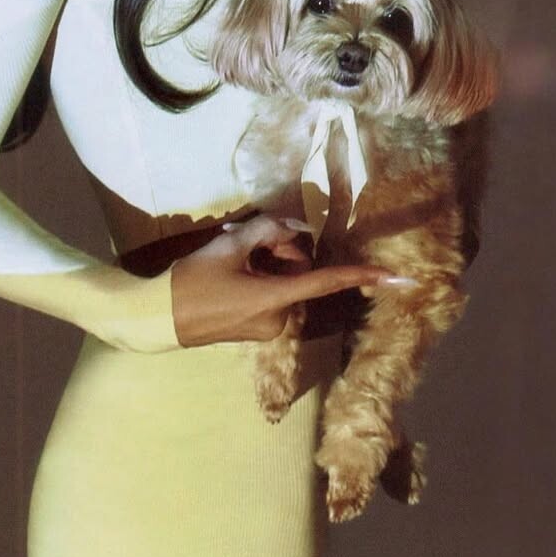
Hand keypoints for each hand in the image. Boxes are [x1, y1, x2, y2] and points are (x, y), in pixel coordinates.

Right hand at [170, 214, 395, 346]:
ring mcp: (269, 328)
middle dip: (281, 252)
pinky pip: (272, 294)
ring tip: (231, 254)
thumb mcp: (229, 246)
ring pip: (285, 282)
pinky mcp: (257, 330)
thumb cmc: (191, 282)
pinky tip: (231, 270)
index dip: (363, 275)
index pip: (327, 281)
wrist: (158, 319)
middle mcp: (280, 318)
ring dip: (268, 263)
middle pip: (299, 272)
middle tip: (246, 240)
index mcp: (276, 299)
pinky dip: (260, 277)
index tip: (397, 278)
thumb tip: (293, 226)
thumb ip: (268, 230)